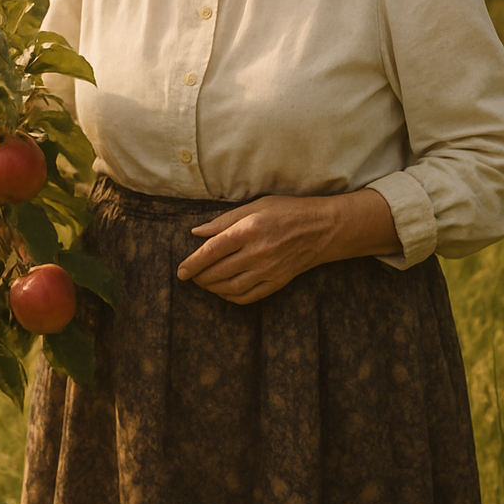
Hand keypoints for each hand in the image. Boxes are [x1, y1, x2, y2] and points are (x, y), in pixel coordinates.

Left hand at [176, 189, 401, 303]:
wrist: (323, 228)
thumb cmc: (287, 211)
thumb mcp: (255, 206)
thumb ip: (224, 221)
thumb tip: (197, 232)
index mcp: (249, 229)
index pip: (212, 250)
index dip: (193, 263)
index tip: (180, 272)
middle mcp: (257, 252)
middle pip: (218, 272)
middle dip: (200, 277)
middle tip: (191, 276)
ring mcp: (268, 270)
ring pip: (231, 288)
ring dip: (212, 289)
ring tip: (205, 284)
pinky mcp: (277, 281)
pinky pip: (249, 296)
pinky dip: (232, 297)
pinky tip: (224, 292)